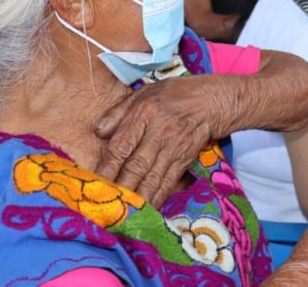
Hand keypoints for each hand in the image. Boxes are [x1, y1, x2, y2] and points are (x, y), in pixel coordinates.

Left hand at [94, 75, 225, 207]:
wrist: (213, 101)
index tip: (94, 182)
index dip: (107, 166)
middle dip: (120, 188)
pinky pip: (168, 182)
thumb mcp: (144, 93)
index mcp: (144, 114)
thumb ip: (118, 112)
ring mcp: (173, 149)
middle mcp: (159, 133)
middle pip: (136, 166)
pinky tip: (147, 210)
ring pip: (152, 178)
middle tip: (105, 205)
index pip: (122, 144)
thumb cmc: (174, 95)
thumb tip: (98, 132)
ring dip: (137, 198)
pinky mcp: (184, 160)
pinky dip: (157, 198)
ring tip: (123, 214)